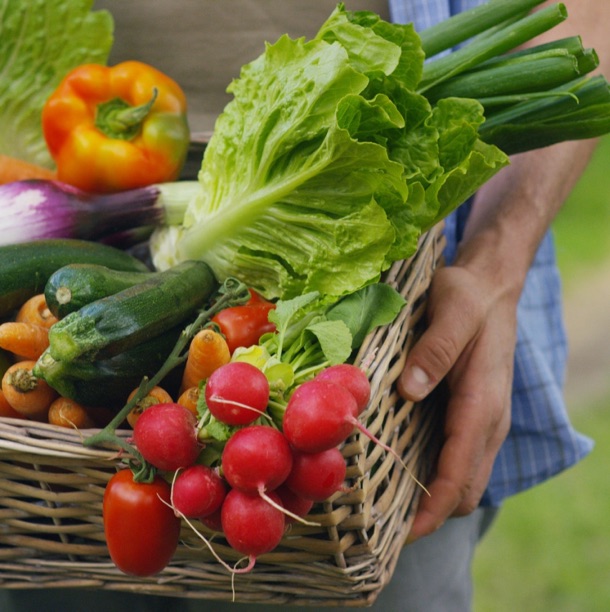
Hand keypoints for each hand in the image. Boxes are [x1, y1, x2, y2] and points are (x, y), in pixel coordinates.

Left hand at [398, 261, 515, 541]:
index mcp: (483, 402)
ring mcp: (483, 419)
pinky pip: (458, 458)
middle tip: (383, 525)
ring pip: (465, 478)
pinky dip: (437, 476)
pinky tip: (403, 469)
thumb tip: (410, 391)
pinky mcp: (471, 413)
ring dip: (434, 498)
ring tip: (387, 505)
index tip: (403, 533)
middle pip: (466, 489)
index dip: (433, 508)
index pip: (461, 472)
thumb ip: (435, 351)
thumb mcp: (452, 312)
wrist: (489, 286)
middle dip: (431, 514)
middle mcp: (488, 420)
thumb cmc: (468, 296)